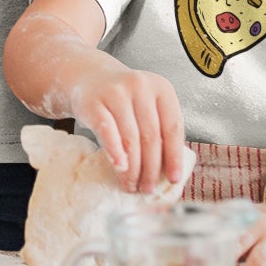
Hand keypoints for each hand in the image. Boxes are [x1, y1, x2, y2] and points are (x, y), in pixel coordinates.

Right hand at [70, 63, 185, 192]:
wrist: (90, 77)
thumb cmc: (125, 100)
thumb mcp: (148, 106)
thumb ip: (160, 129)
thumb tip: (169, 171)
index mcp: (161, 88)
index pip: (172, 126)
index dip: (174, 156)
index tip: (173, 178)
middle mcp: (140, 85)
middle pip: (151, 136)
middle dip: (151, 168)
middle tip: (148, 188)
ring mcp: (116, 92)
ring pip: (131, 138)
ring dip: (133, 168)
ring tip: (132, 185)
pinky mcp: (94, 102)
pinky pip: (107, 131)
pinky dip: (115, 152)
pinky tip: (120, 167)